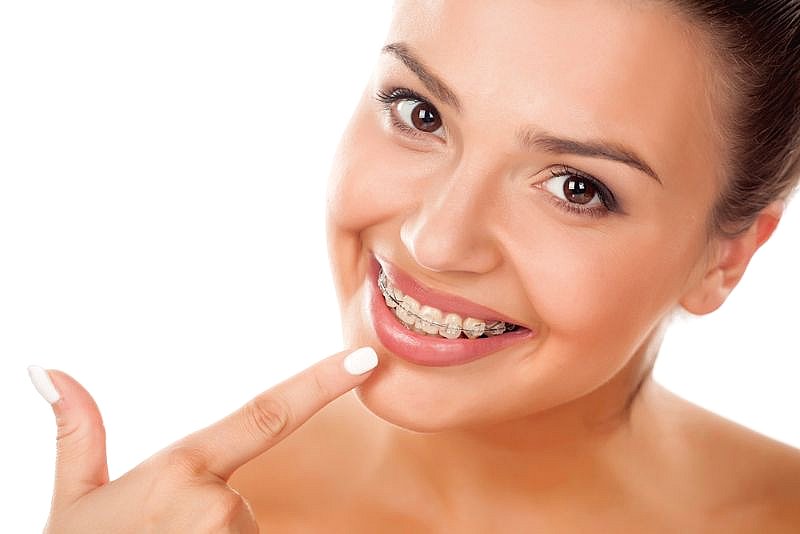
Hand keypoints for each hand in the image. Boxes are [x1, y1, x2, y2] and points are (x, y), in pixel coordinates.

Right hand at [28, 346, 378, 532]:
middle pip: (239, 500)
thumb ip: (78, 433)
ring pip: (242, 533)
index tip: (366, 361)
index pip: (267, 414)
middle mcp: (216, 504)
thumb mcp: (75, 500)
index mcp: (182, 468)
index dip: (320, 383)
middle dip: (209, 516)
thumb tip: (48, 370)